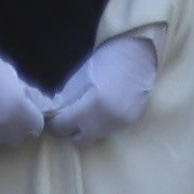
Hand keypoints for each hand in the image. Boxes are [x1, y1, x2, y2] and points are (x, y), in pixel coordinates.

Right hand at [0, 27, 44, 148]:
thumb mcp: (15, 78)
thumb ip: (28, 97)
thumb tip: (40, 109)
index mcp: (20, 110)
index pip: (36, 127)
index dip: (31, 118)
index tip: (24, 111)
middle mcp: (5, 127)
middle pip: (18, 137)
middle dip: (15, 127)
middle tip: (4, 111)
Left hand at [34, 33, 157, 140]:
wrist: (142, 54)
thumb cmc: (109, 58)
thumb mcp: (81, 75)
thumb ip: (67, 98)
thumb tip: (56, 113)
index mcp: (92, 104)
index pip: (64, 126)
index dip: (54, 122)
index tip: (52, 117)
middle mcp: (107, 120)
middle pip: (79, 139)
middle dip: (70, 129)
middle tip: (67, 116)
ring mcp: (120, 124)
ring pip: (94, 137)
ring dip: (86, 128)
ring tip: (85, 112)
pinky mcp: (129, 123)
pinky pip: (108, 131)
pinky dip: (100, 124)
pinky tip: (101, 109)